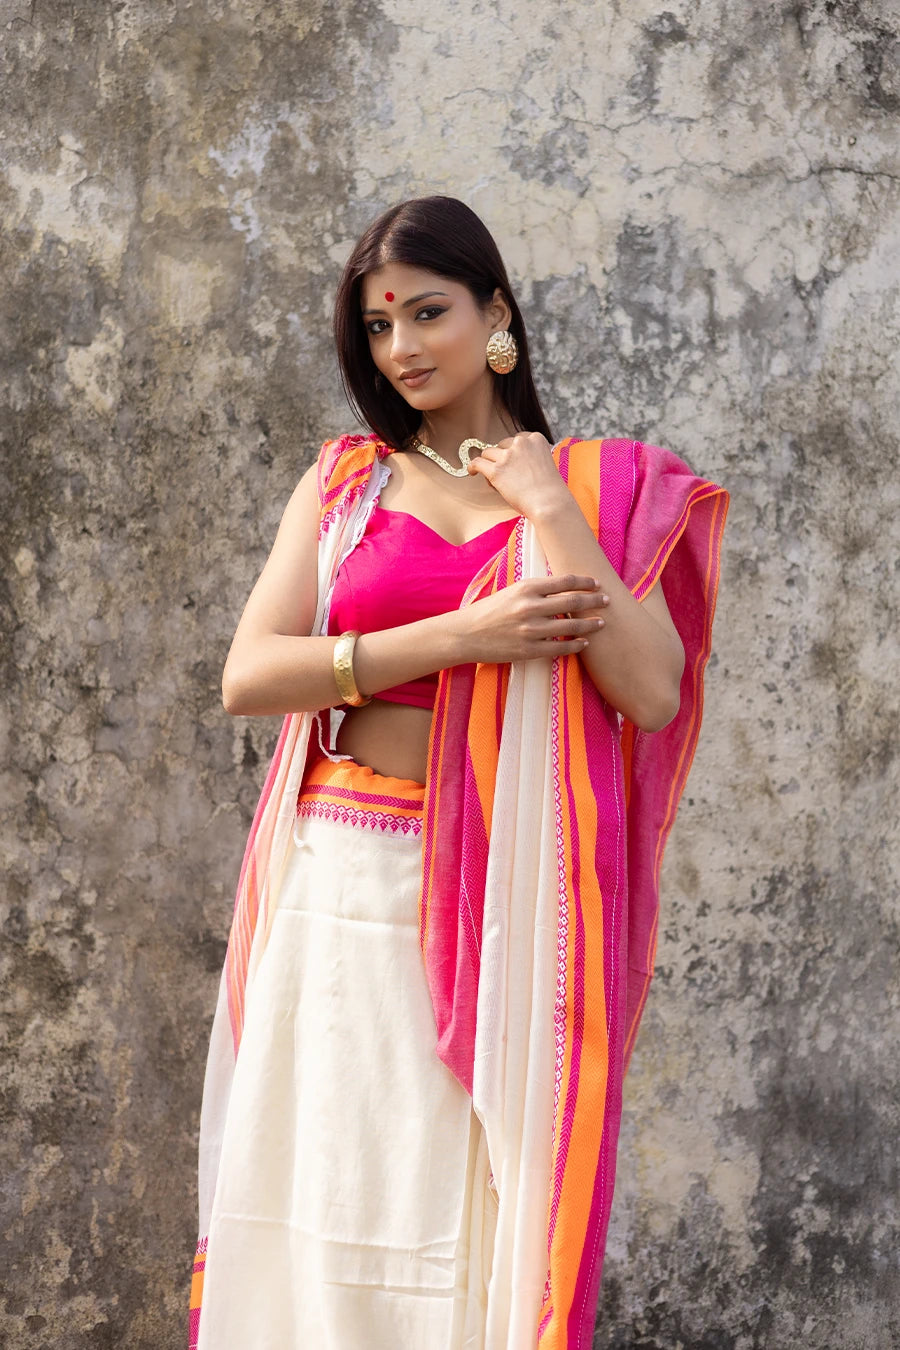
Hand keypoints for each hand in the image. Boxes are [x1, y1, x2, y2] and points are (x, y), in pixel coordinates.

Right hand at [456, 574, 609, 665]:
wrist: (465, 635)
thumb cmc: (488, 611)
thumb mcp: (511, 592)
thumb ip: (535, 590)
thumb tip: (563, 588)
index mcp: (526, 588)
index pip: (564, 581)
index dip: (584, 582)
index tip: (596, 583)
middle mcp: (530, 607)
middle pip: (572, 601)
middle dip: (594, 601)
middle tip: (607, 601)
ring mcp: (530, 630)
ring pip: (570, 626)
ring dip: (590, 624)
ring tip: (602, 623)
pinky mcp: (528, 650)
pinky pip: (559, 647)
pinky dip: (575, 645)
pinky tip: (585, 643)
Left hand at [466, 432, 571, 519]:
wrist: (550, 504)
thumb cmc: (550, 491)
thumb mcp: (546, 464)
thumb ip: (531, 458)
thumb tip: (511, 463)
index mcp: (536, 439)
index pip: (517, 439)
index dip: (512, 451)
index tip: (512, 461)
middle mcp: (521, 443)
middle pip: (502, 445)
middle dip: (501, 457)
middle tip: (507, 474)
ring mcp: (508, 456)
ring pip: (488, 453)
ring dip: (490, 464)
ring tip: (496, 479)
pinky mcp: (496, 470)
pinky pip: (477, 463)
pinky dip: (473, 467)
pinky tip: (472, 472)